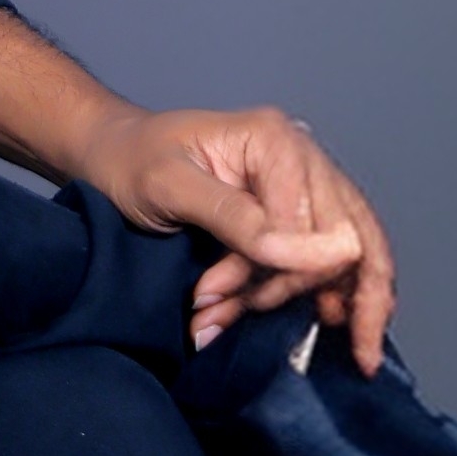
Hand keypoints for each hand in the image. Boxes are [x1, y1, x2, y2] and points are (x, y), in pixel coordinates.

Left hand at [67, 103, 396, 373]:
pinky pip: (333, 265)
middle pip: (342, 249)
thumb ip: (239, 220)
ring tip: (230, 314)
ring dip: (297, 302)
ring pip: (345, 263)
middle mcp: (305, 158)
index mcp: (276, 141)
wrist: (111, 156)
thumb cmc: (130, 161)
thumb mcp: (170, 188)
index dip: (274, 276)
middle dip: (287, 293)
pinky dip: (305, 299)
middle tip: (224, 311)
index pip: (313, 231)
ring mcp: (308, 184)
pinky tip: (277, 314)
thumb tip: (317, 253)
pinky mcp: (302, 212)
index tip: (212, 295)